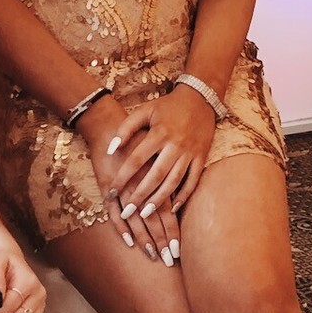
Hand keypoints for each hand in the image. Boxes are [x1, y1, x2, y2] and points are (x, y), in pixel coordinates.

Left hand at [99, 91, 216, 263]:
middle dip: (140, 195)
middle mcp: (175, 145)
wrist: (200, 98)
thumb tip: (110, 149)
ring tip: (145, 214)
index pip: (136, 160)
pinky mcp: (201, 157)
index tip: (111, 191)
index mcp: (159, 133)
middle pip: (155, 176)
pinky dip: (184, 196)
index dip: (123, 176)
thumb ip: (126, 128)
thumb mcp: (144, 111)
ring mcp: (190, 153)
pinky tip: (172, 209)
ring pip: (174, 182)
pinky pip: (193, 181)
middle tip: (127, 212)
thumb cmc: (168, 106)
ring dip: (159, 200)